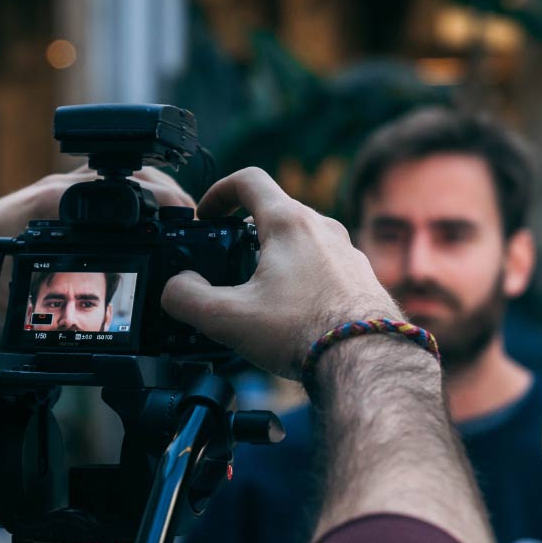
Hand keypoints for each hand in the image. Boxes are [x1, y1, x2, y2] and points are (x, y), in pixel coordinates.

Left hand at [0, 165, 193, 318]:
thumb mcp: (17, 301)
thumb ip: (53, 311)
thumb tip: (89, 330)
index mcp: (57, 205)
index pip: (125, 190)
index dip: (164, 201)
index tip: (189, 217)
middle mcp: (61, 189)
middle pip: (132, 176)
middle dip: (168, 194)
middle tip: (194, 220)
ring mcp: (59, 188)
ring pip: (120, 177)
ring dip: (151, 191)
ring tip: (179, 218)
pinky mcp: (56, 195)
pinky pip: (103, 188)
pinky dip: (130, 197)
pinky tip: (146, 218)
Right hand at [161, 168, 403, 378]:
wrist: (366, 361)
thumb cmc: (304, 333)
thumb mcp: (227, 318)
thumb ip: (187, 299)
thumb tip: (175, 288)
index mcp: (289, 223)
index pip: (248, 180)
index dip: (218, 192)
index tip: (206, 216)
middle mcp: (323, 228)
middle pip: (275, 211)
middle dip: (244, 232)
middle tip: (227, 260)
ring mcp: (347, 252)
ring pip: (302, 239)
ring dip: (275, 256)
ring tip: (260, 292)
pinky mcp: (361, 278)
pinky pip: (324, 265)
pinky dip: (302, 277)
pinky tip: (294, 312)